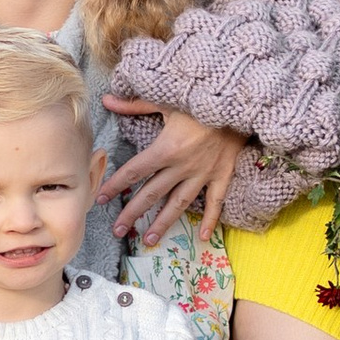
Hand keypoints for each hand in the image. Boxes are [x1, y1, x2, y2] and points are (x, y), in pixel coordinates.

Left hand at [100, 100, 242, 245]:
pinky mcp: (222, 175)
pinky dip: (210, 220)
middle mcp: (182, 166)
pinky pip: (216, 202)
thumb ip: (134, 104)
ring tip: (149, 240)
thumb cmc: (200, 100)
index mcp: (166, 148)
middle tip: (118, 230)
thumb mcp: (166, 100)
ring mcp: (203, 174)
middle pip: (152, 194)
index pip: (134, 171)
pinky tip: (203, 237)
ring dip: (163, 223)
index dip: (115, 185)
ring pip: (179, 204)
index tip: (101, 199)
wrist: (239, 103)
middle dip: (133, 213)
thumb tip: (107, 99)